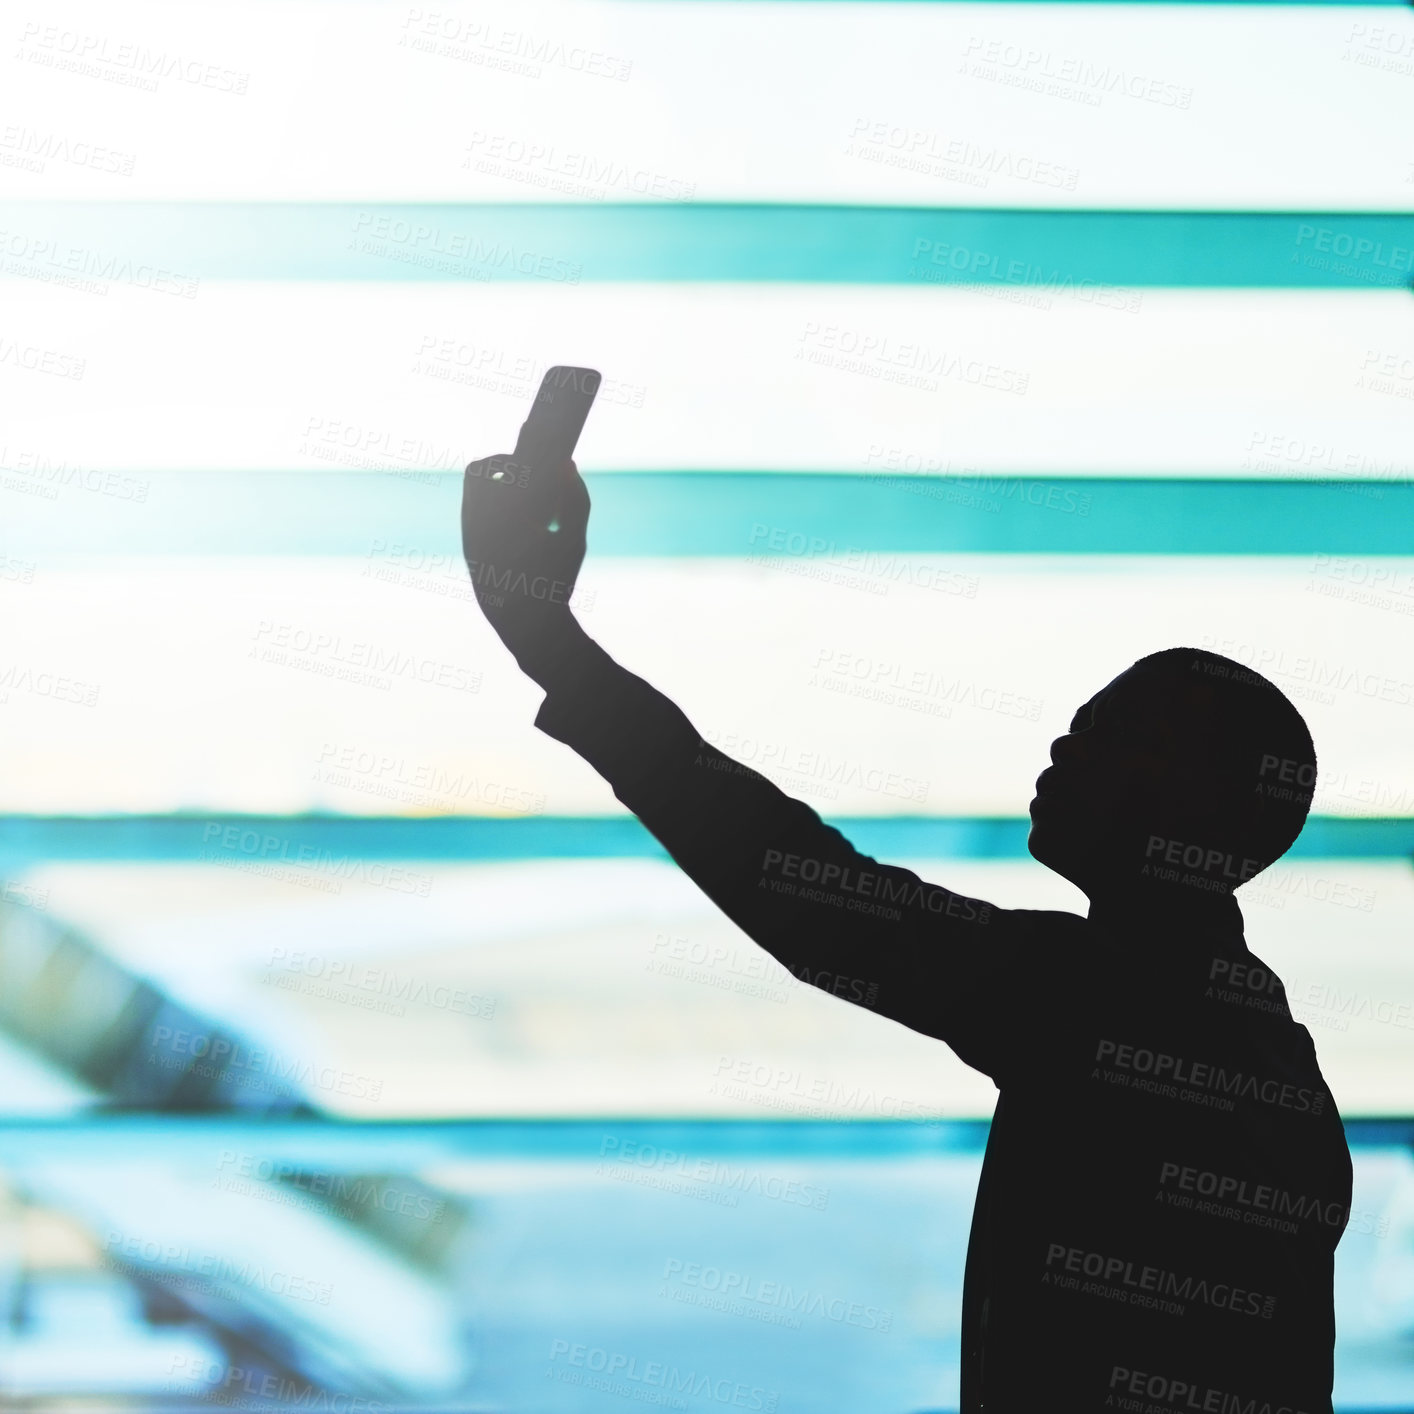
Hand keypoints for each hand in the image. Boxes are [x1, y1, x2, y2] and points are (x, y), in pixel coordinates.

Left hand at [461, 450, 589, 678]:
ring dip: (498, 484)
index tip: (538, 440)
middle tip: (528, 469)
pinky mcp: (469, 547)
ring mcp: (468, 534)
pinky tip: (522, 520)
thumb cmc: (553, 581)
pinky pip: (476, 511)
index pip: (500, 465)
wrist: (525, 625)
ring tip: (528, 497)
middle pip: (477, 471)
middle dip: (502, 464)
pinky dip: (496, 505)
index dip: (519, 448)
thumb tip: (566, 465)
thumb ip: (575, 499)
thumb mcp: (574, 540)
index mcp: (502, 514)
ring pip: (474, 492)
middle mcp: (477, 521)